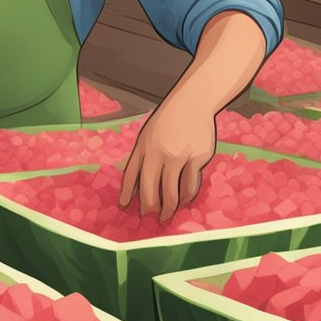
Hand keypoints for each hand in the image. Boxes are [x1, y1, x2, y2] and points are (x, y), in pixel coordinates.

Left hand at [118, 99, 215, 222]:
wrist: (193, 102)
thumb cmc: (169, 119)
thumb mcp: (148, 134)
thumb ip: (144, 156)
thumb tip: (138, 185)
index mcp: (143, 146)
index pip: (131, 175)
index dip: (127, 193)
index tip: (124, 207)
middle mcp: (159, 153)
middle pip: (150, 189)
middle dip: (148, 208)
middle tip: (149, 219)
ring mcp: (179, 156)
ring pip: (170, 192)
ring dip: (168, 209)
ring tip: (166, 217)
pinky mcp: (197, 158)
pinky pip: (190, 185)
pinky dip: (186, 198)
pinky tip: (184, 203)